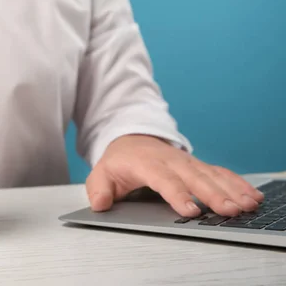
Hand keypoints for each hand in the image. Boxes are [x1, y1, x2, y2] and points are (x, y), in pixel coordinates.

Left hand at [85, 134, 263, 216]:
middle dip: (213, 194)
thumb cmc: (119, 161)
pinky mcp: (198, 166)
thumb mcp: (102, 173)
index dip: (177, 194)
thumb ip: (99, 189)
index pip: (163, 179)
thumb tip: (100, 204)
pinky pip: (220, 173)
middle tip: (229, 211)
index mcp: (146, 163)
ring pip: (211, 175)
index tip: (191, 210)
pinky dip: (237, 183)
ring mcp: (187, 162)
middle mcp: (170, 161)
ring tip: (247, 205)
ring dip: (231, 190)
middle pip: (194, 178)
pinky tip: (251, 196)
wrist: (131, 139)